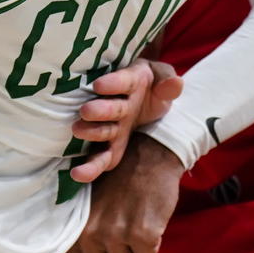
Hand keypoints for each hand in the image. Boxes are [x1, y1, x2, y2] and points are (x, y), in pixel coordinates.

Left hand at [65, 133, 183, 252]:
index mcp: (76, 228)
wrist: (148, 157)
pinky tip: (148, 221)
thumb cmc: (118, 183)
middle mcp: (92, 233)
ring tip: (135, 228)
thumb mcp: (88, 207)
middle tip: (124, 240)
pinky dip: (151, 245)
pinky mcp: (143, 234)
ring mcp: (117, 234)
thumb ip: (80, 236)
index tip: (107, 251)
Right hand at [66, 59, 182, 183]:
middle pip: (109, 109)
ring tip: (78, 131)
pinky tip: (78, 175)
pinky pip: (101, 158)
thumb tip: (176, 84)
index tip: (99, 85)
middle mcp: (116, 107)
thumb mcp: (161, 77)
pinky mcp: (112, 148)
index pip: (122, 83)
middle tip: (86, 111)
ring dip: (91, 132)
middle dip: (99, 110)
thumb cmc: (153, 86)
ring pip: (101, 131)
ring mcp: (112, 128)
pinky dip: (90, 168)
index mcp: (129, 85)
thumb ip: (167, 80)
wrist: (149, 103)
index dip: (113, 84)